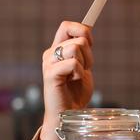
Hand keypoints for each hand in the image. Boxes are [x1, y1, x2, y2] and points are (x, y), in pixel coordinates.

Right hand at [38, 21, 93, 139]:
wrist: (69, 113)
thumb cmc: (76, 93)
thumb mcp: (83, 67)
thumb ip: (83, 51)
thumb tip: (87, 31)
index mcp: (57, 49)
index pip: (66, 26)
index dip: (82, 29)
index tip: (91, 43)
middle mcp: (50, 53)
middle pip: (78, 38)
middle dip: (89, 54)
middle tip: (84, 69)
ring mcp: (49, 63)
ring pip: (76, 47)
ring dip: (84, 63)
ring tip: (77, 76)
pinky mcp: (50, 74)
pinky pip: (73, 63)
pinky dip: (79, 72)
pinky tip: (73, 81)